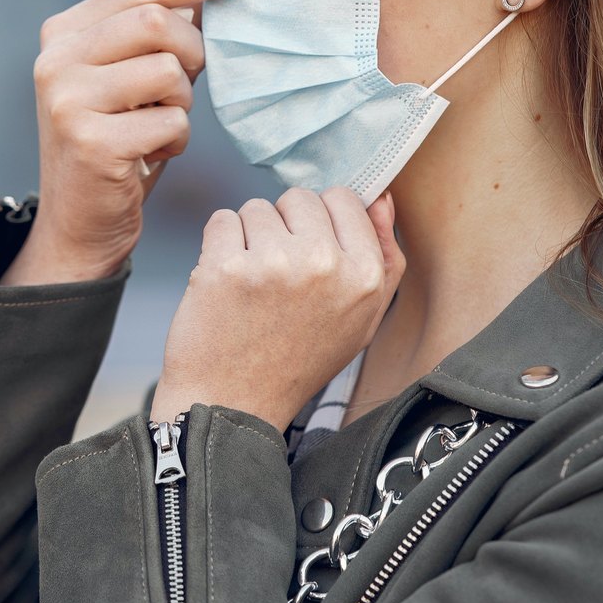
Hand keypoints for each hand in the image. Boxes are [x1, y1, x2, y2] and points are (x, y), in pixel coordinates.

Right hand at [0, 0, 266, 284]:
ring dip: (182, 104)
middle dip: (192, 52)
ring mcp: (67, 100)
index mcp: (63, 32)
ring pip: (168, 70)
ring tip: (157, 126)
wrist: (81, 224)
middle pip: (156, 20)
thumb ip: (163, 32)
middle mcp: (55, 59)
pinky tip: (149, 156)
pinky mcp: (89, 141)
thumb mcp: (133, 77)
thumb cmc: (120, 142)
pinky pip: (170, 122)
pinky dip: (175, 141)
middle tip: (184, 86)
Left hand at [149, 187, 404, 432]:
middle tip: (278, 274)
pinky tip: (226, 282)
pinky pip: (221, 220)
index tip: (307, 251)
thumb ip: (384, 258)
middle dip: (284, 226)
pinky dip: (218, 245)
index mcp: (366, 277)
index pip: (345, 199)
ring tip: (252, 284)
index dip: (321, 221)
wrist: (233, 403)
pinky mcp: (226, 266)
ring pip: (257, 208)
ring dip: (250, 237)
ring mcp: (274, 263)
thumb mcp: (362, 320)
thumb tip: (382, 199)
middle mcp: (325, 265)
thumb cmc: (296, 361)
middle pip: (299, 198)